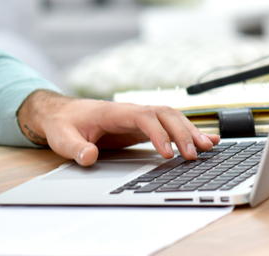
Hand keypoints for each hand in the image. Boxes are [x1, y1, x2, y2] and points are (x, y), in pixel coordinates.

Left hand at [17, 90, 219, 165]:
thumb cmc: (63, 124)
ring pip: (170, 117)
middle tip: (193, 155)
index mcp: (113, 112)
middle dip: (181, 132)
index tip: (167, 153)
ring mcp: (137, 118)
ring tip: (208, 147)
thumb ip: (75, 148)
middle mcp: (129, 111)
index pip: (142, 117)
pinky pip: (168, 126)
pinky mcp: (140, 127)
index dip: (157, 133)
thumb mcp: (62, 138)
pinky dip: (187, 131)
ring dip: (189, 130)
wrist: (61, 114)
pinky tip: (205, 140)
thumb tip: (89, 157)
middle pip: (163, 114)